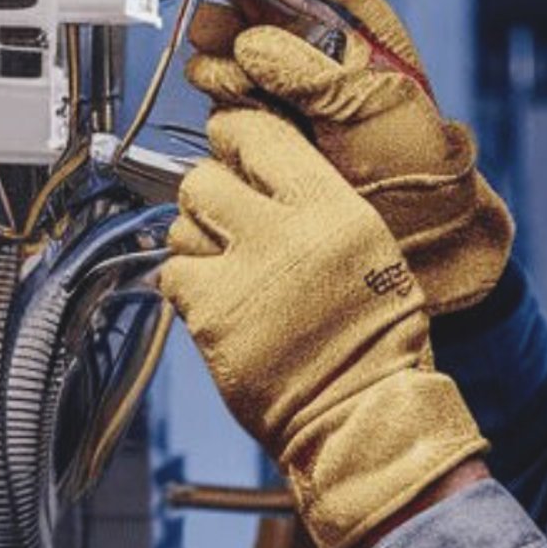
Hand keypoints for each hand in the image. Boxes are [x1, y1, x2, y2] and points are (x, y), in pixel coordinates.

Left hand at [160, 108, 487, 547]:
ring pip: (180, 223)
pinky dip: (187, 288)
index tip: (228, 146)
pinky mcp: (210, 314)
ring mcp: (242, 272)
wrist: (360, 411)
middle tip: (226, 222)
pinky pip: (173, 275)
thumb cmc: (373, 340)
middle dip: (210, 196)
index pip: (258, 135)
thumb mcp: (370, 250)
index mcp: (333, 208)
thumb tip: (263, 171)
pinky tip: (218, 304)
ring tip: (227, 269)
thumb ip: (318, 205)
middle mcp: (286, 231)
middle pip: (206, 177)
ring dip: (196, 242)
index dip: (233, 136)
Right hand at [186, 0, 512, 315]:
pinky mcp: (264, 128)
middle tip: (222, 15)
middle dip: (238, 5)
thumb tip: (253, 44)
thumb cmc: (414, 166)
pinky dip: (223, 94)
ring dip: (223, 53)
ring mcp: (289, 92)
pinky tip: (233, 103)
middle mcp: (321, 58)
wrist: (409, 234)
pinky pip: (227, 96)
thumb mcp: (375, 105)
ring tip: (230, 73)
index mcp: (365, 36)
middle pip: (265, 9)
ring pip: (235, 50)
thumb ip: (315, 71)